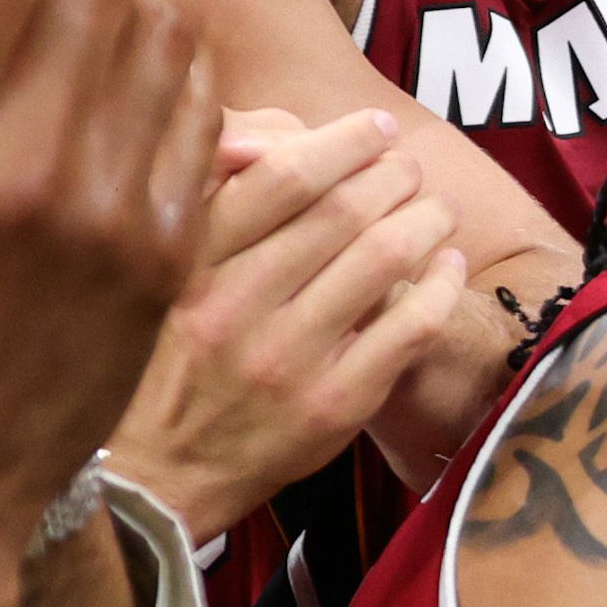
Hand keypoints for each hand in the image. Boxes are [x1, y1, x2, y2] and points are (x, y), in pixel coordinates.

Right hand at [103, 110, 471, 525]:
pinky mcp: (333, 406)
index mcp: (193, 267)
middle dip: (394, 176)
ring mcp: (288, 360)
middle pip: (344, 210)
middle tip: (410, 170)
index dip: (342, 142)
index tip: (374, 129)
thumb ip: (217, 209)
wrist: (159, 477)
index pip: (281, 177)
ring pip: (385, 258)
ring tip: (438, 209)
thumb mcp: (170, 279)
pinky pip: (411, 326)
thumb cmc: (174, 360)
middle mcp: (236, 309)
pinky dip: (442, 284)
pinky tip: (448, 267)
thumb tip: (275, 140)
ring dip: (428, 219)